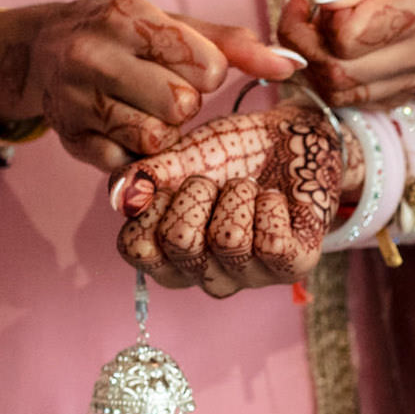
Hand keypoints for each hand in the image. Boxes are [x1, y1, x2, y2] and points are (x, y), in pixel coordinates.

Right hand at [0, 0, 305, 170]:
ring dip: (161, 132)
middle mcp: (92, 56)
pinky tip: (120, 129)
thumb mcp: (173, 26)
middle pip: (180, 107)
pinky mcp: (69, 140)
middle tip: (161, 92)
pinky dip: (134, 154)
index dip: (206, 73)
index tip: (181, 65)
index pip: (206, 66)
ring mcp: (75, 100)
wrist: (40, 50)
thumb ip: (234, 46)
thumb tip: (290, 64)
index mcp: (127, 17)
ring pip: (154, 140)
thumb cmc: (124, 38)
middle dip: (184, 106)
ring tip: (142, 110)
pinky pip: (127, 165)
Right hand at [111, 104, 350, 296]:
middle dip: (197, 192)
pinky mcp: (292, 266)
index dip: (150, 207)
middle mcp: (205, 273)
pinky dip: (271, 205)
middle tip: (215, 181)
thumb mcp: (180, 157)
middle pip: (180, 242)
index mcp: (169, 254)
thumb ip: (145, 177)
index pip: (136, 248)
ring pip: (229, 241)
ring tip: (248, 188)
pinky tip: (274, 200)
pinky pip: (272, 243)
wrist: (292, 138)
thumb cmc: (229, 154)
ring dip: (238, 195)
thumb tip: (122, 195)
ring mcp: (249, 275)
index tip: (172, 183)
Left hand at [284, 0, 414, 105]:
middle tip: (304, 17)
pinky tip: (332, 50)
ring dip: (312, 63)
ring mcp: (414, 80)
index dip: (323, 17)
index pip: (348, 35)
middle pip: (338, 71)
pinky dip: (326, 78)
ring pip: (337, 93)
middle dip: (306, 44)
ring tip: (317, 32)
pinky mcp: (400, 97)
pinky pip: (346, 101)